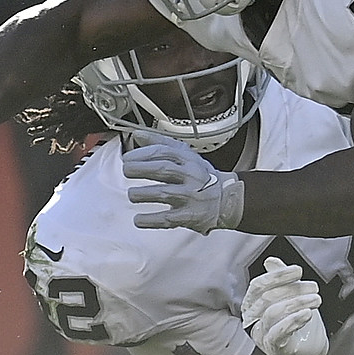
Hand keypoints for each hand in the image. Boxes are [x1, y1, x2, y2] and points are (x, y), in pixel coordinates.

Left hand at [124, 133, 247, 232]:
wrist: (226, 199)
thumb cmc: (200, 176)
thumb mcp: (186, 156)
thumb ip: (161, 144)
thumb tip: (137, 134)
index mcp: (189, 160)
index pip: (165, 152)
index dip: (143, 153)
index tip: (127, 158)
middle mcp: (191, 176)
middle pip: (164, 169)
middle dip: (141, 169)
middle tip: (126, 170)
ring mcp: (191, 196)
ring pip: (165, 192)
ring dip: (144, 194)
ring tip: (132, 194)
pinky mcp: (189, 215)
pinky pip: (168, 218)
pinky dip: (151, 220)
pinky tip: (138, 219)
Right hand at [241, 258, 329, 354]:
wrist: (309, 346)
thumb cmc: (297, 319)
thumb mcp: (290, 295)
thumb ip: (280, 278)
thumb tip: (270, 261)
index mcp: (253, 304)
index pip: (258, 286)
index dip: (278, 276)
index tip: (298, 270)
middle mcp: (254, 319)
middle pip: (267, 298)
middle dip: (294, 289)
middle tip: (314, 288)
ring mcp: (262, 335)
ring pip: (272, 313)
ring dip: (297, 302)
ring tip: (315, 299)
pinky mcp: (274, 348)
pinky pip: (278, 333)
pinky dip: (293, 321)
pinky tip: (307, 314)